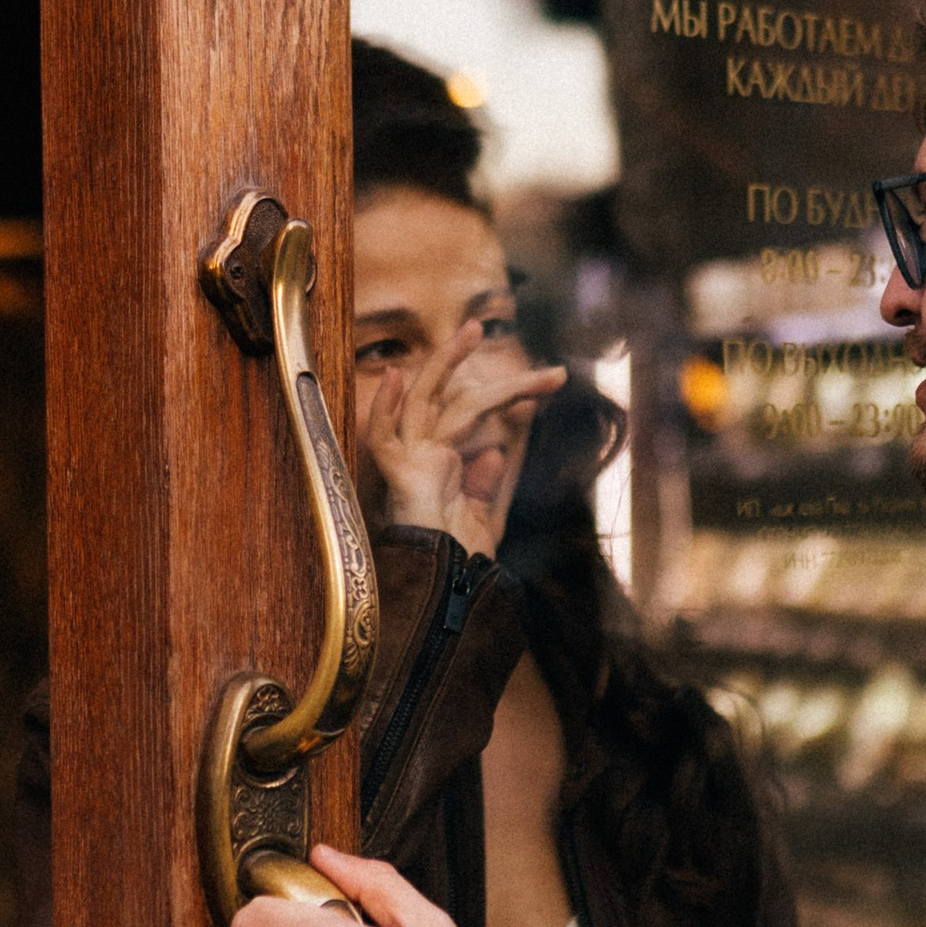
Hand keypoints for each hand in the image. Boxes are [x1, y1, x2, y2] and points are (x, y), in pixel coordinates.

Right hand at [362, 322, 563, 552]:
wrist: (450, 599)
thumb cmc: (462, 570)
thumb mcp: (483, 522)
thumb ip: (485, 487)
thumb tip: (495, 452)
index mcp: (441, 472)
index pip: (467, 420)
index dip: (502, 398)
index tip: (541, 388)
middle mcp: (423, 462)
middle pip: (452, 402)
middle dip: (469, 365)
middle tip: (487, 328)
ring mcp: (409, 466)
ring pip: (429, 403)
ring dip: (448, 362)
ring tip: (474, 327)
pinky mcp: (397, 478)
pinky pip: (384, 439)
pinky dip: (386, 410)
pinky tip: (396, 378)